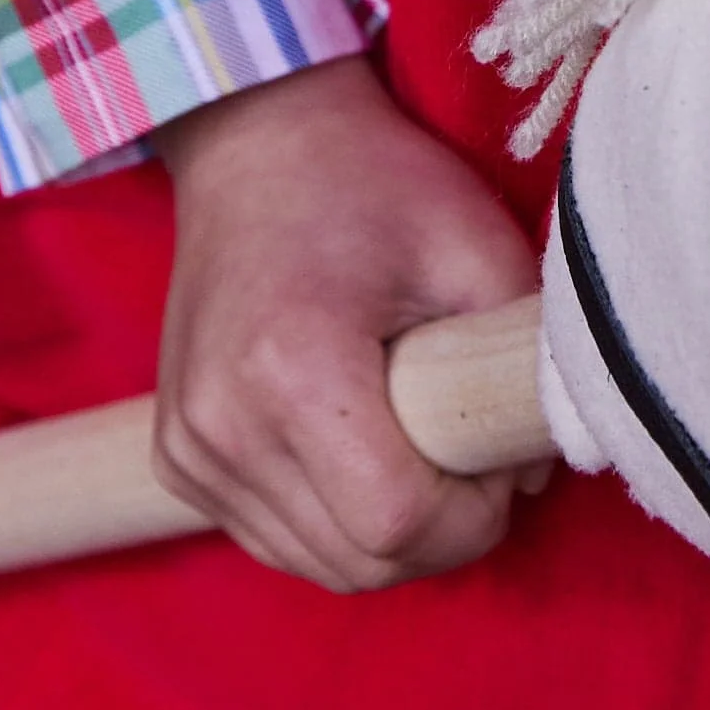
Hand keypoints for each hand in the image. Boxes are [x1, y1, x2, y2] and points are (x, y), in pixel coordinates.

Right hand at [154, 57, 545, 590]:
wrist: (256, 143)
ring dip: (385, 536)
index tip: (496, 460)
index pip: (397, 525)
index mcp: (295, 369)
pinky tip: (357, 450)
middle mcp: (224, 425)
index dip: (471, 517)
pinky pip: (275, 539)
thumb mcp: (475, 246)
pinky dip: (331, 523)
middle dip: (440, 534)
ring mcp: (189, 449)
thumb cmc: (372, 182)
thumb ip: (524, 361)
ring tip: (414, 445)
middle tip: (468, 455)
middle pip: (359, 565)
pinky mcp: (177, 460)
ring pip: (318, 567)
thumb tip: (532, 467)